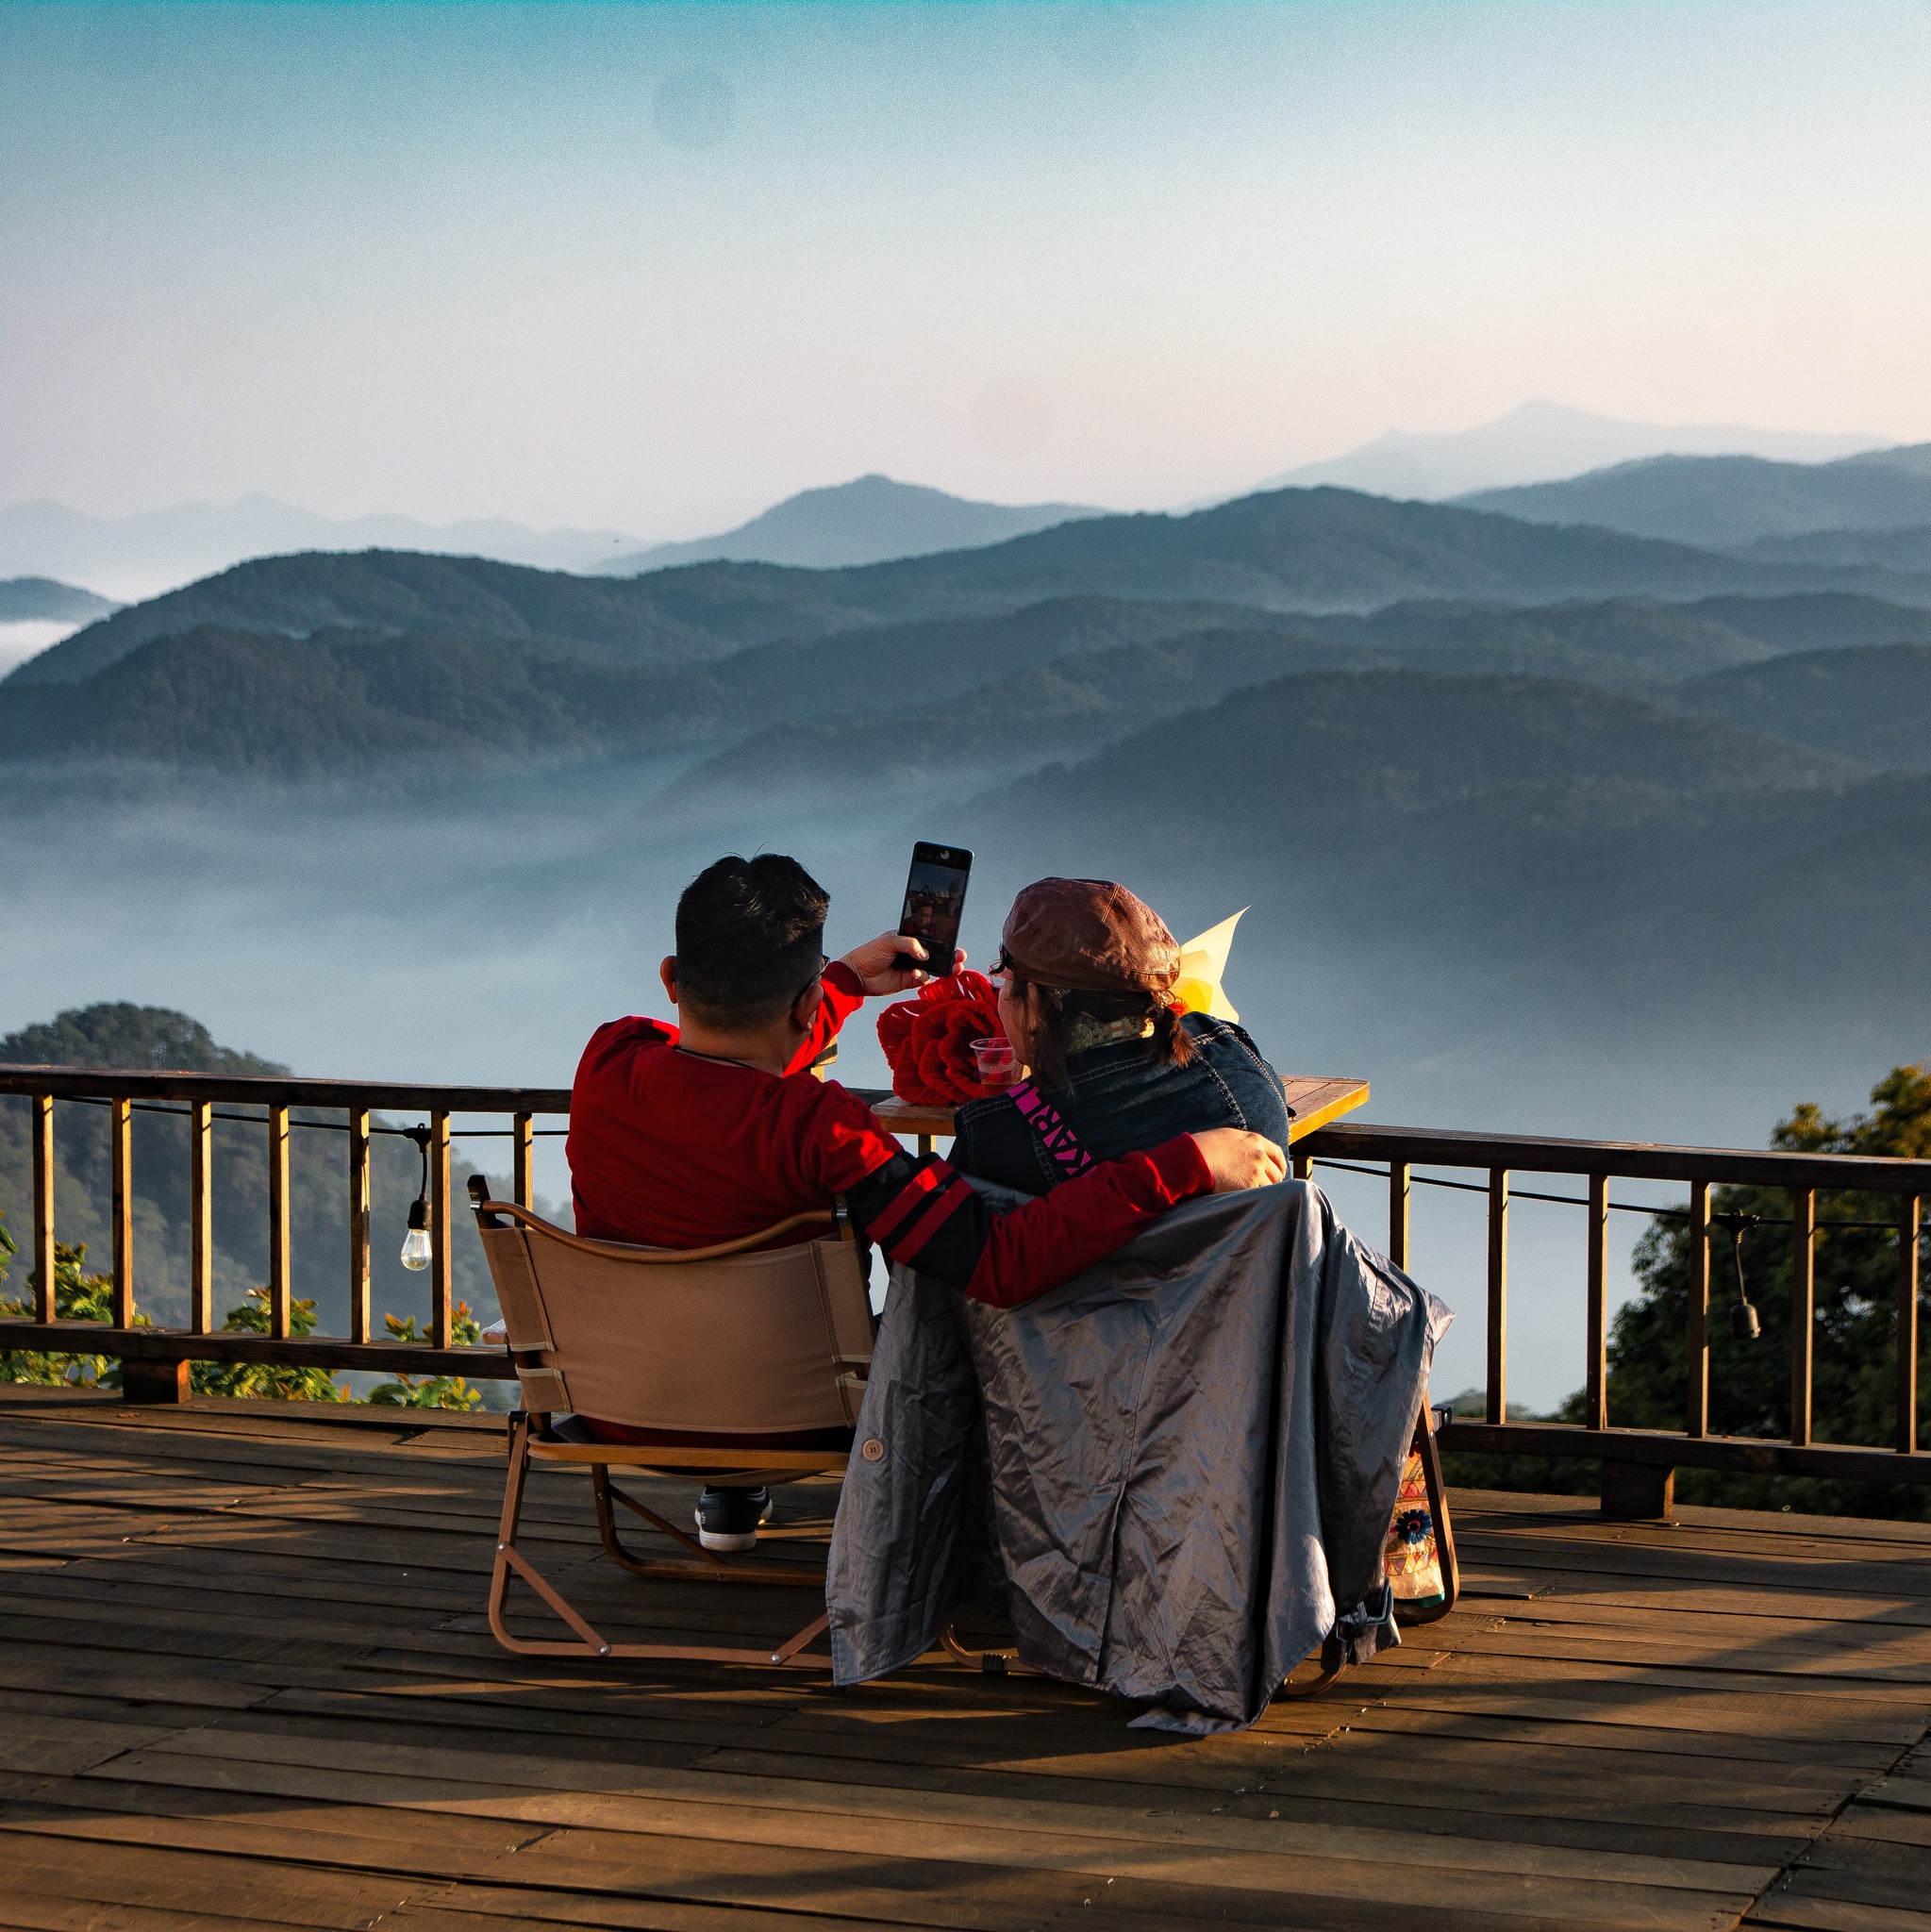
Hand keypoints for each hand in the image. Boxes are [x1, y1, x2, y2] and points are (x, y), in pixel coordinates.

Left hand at [839, 931, 965, 996]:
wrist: (856, 975)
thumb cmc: (869, 953)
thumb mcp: (889, 941)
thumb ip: (909, 944)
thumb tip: (925, 954)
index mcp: (908, 939)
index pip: (929, 938)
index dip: (942, 940)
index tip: (953, 940)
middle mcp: (912, 953)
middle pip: (936, 954)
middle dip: (950, 955)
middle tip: (960, 957)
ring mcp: (912, 967)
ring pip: (934, 968)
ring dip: (945, 968)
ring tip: (954, 968)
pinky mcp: (909, 981)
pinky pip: (923, 979)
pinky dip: (923, 976)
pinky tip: (916, 974)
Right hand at [1191, 1128, 1287, 1193]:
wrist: (1195, 1158)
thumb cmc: (1205, 1147)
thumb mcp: (1228, 1137)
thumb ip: (1244, 1144)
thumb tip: (1248, 1153)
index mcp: (1255, 1140)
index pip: (1277, 1154)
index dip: (1280, 1165)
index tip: (1279, 1173)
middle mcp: (1259, 1155)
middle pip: (1277, 1173)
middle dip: (1273, 1181)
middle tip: (1267, 1188)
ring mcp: (1256, 1171)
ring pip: (1270, 1186)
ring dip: (1264, 1191)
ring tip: (1254, 1195)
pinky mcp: (1249, 1186)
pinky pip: (1260, 1195)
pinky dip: (1256, 1198)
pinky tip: (1248, 1199)